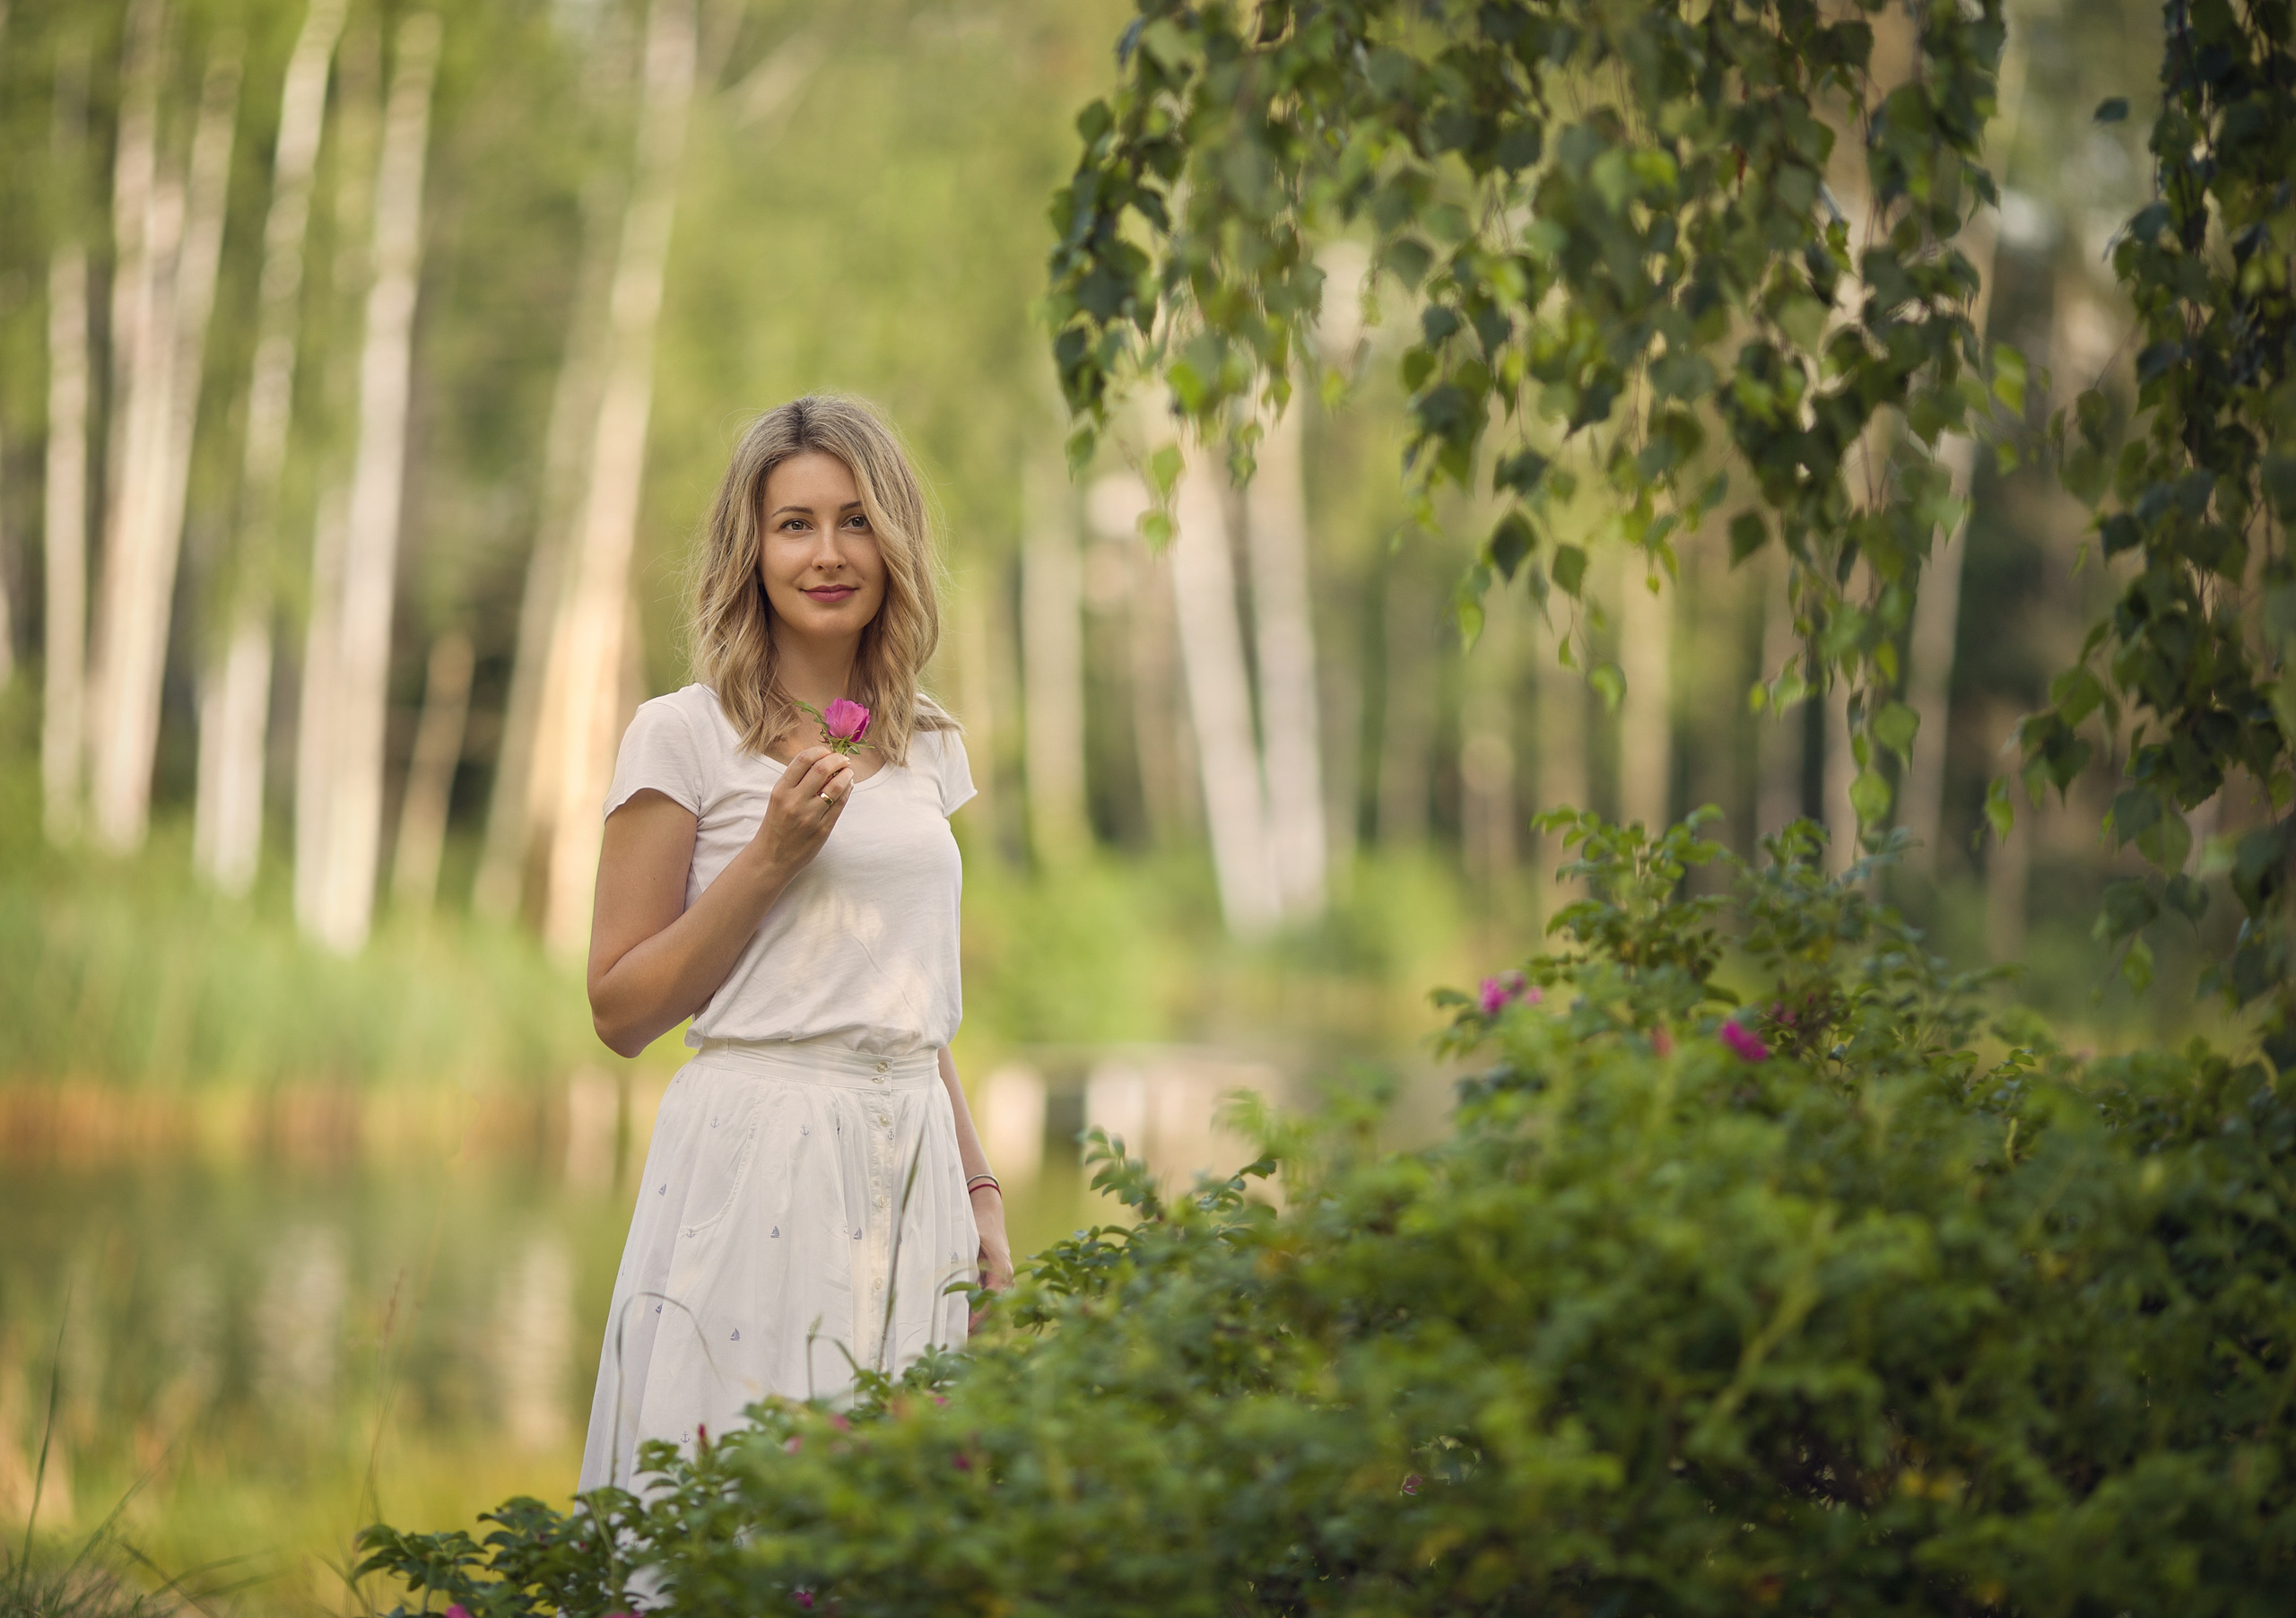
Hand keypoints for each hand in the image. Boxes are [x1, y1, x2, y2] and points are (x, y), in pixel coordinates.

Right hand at [751, 744, 854, 874]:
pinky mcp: (823, 829)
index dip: (819, 750)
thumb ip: (796, 781)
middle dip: (837, 759)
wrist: (772, 857)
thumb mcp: (778, 799)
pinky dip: (847, 791)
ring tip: (848, 771)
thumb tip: (823, 760)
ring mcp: (809, 816)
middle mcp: (794, 802)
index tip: (827, 751)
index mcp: (781, 790)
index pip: (803, 760)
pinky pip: (840, 804)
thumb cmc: (776, 824)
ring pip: (836, 786)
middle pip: (822, 769)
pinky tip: (848, 786)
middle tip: (843, 759)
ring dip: (846, 774)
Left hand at [970, 1185, 1012, 1328]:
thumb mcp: (970, 1244)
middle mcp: (1007, 1277)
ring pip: (997, 1308)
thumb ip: (967, 1266)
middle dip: (981, 1325)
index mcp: (1002, 1269)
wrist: (989, 1213)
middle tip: (962, 1339)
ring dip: (982, 1322)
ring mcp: (1006, 1279)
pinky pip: (994, 1301)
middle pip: (997, 1308)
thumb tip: (956, 1290)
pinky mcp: (1000, 1280)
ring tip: (964, 1337)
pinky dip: (983, 1314)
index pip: (993, 1300)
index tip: (967, 1329)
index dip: (980, 1316)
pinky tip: (969, 1325)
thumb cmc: (979, 1226)